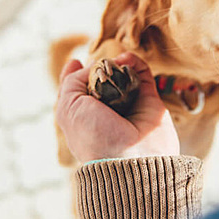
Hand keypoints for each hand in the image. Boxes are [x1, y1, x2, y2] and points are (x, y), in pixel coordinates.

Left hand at [56, 53, 178, 162]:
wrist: (131, 158)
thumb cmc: (95, 136)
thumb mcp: (68, 108)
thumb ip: (71, 82)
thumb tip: (94, 66)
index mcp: (84, 118)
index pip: (78, 93)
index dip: (75, 74)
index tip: (75, 61)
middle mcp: (106, 112)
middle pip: (101, 80)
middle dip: (99, 67)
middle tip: (101, 64)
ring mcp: (129, 106)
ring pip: (123, 75)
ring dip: (118, 63)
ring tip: (116, 61)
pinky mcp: (150, 101)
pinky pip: (143, 75)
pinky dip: (135, 63)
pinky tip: (127, 60)